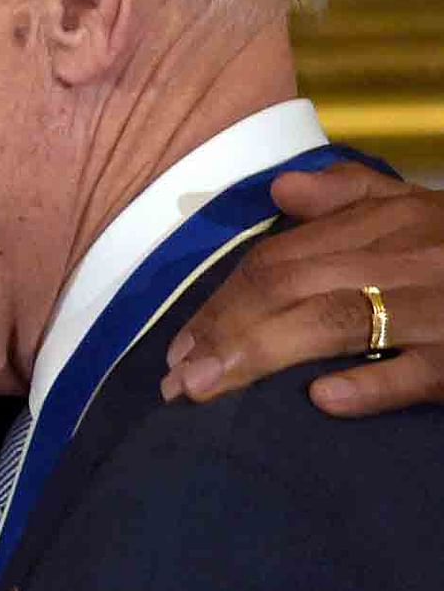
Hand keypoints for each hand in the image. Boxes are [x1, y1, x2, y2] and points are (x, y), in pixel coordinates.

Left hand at [160, 162, 443, 415]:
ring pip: (338, 323)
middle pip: (291, 288)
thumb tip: (280, 191)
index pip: (279, 260)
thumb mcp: (420, 209)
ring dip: (262, 355)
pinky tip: (324, 400)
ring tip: (207, 390)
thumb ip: (350, 195)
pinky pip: (422, 370)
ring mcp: (442, 308)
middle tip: (174, 381)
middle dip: (223, 331)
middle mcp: (407, 259)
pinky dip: (373, 383)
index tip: (178, 344)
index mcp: (387, 225)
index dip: (222, 301)